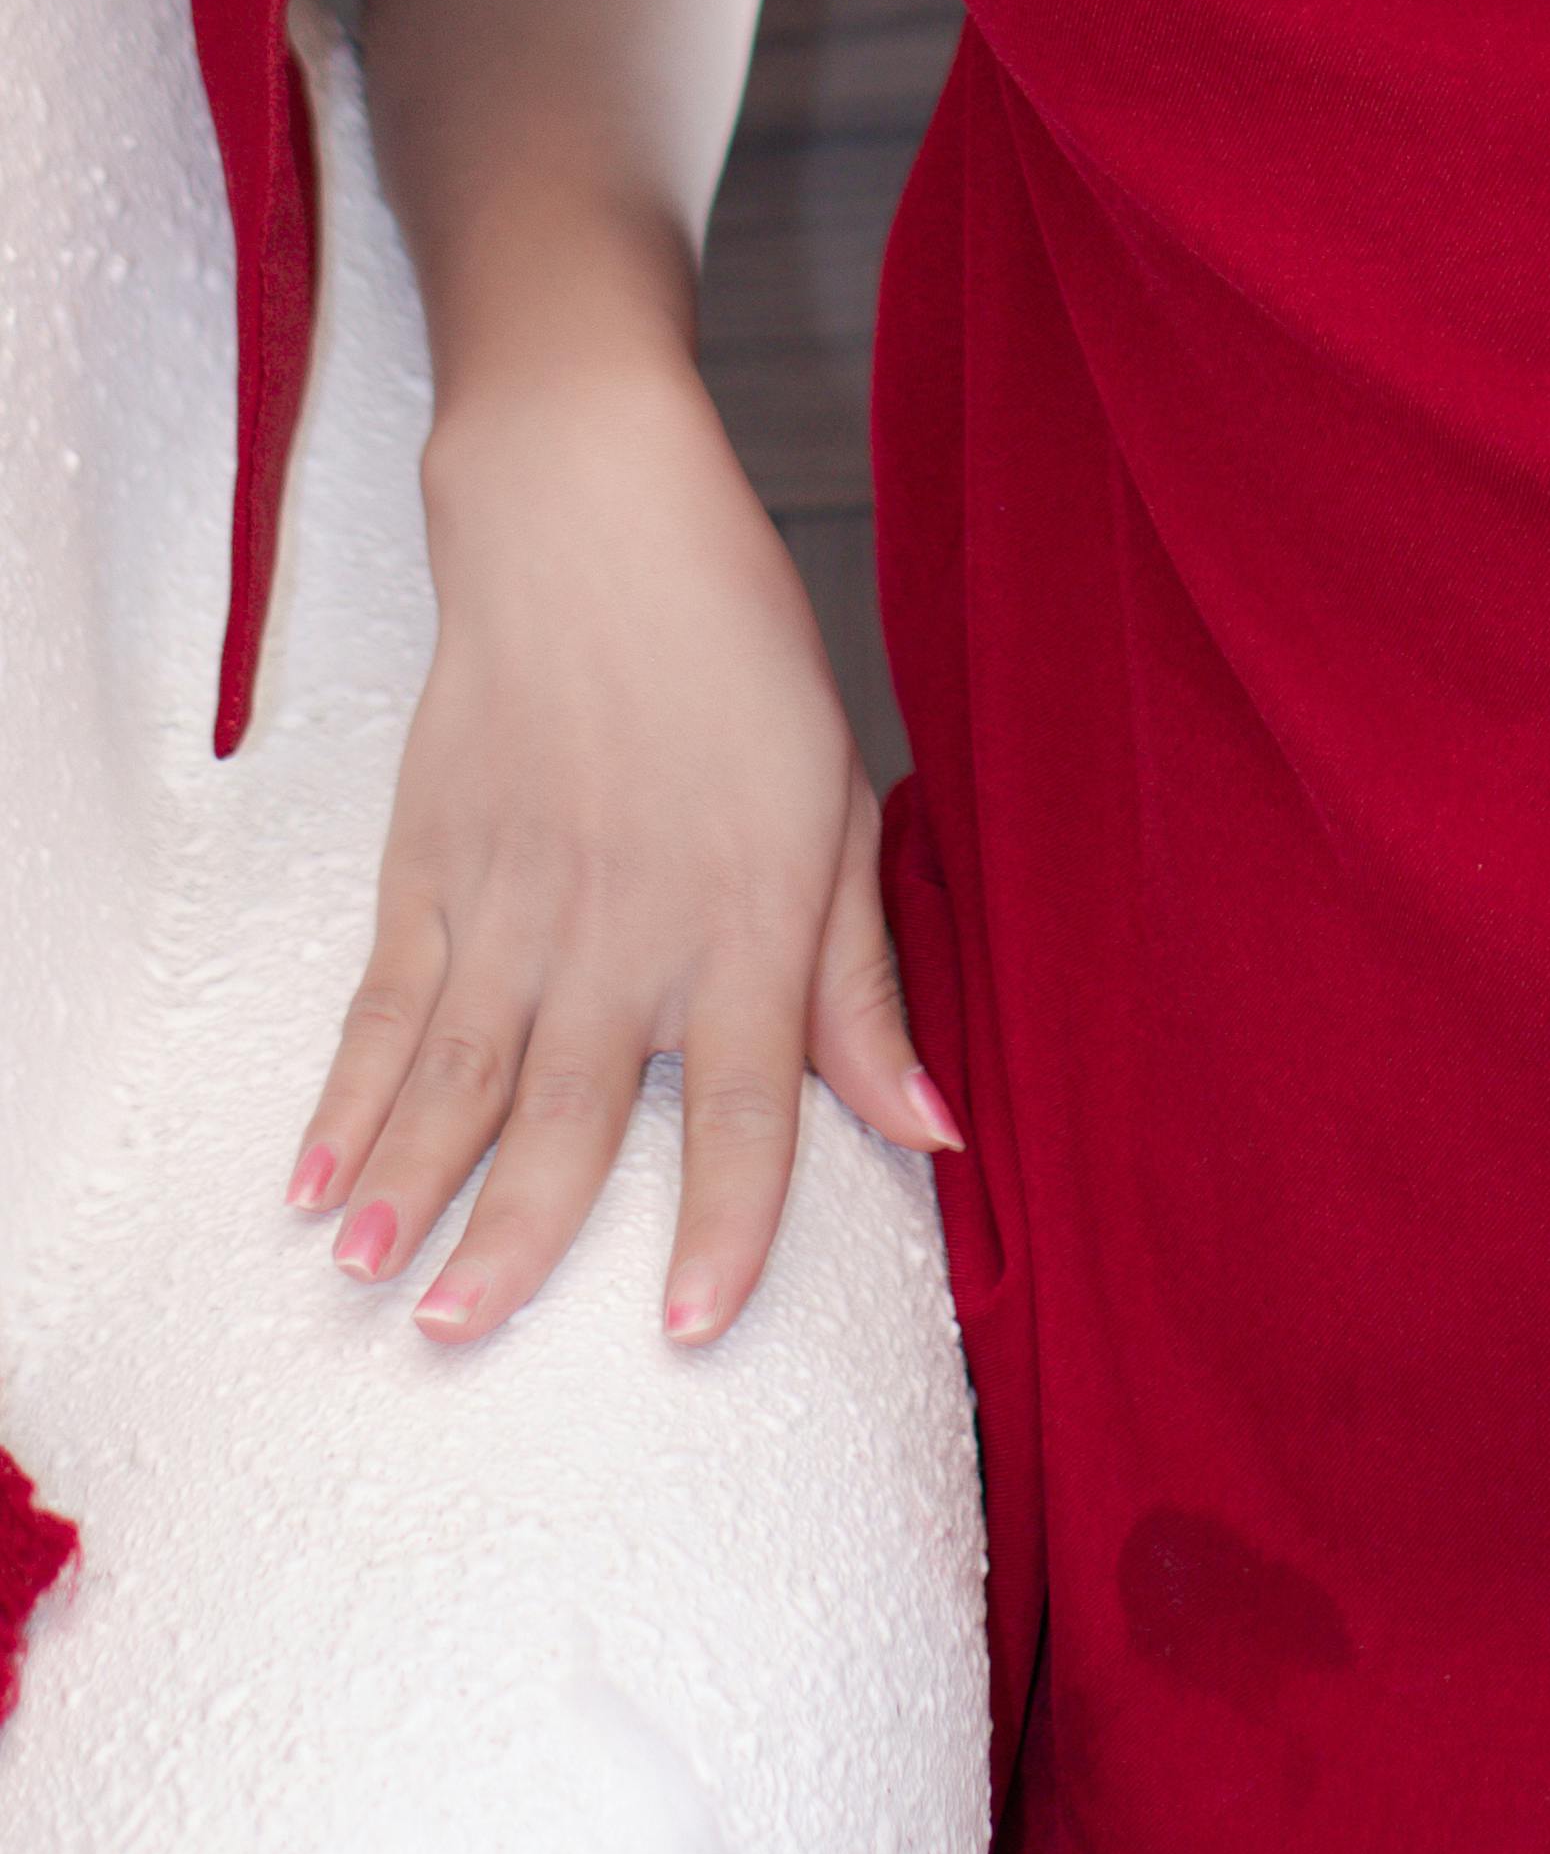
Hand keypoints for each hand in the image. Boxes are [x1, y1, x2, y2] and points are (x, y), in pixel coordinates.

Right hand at [286, 345, 957, 1347]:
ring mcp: (515, 895)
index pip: (748, 1102)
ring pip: (457, 1069)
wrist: (593, 518)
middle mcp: (627, 921)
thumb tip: (933, 1127)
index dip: (727, 1222)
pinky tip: (313, 1175)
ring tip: (376, 1278)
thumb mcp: (835, 806)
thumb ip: (863, 984)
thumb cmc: (737, 656)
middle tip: (462, 1335)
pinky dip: (344, 1093)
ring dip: (411, 1180)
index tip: (693, 1325)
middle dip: (516, 1236)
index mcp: (746, 913)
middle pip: (572, 1109)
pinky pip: (381, 1002)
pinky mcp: (428, 862)